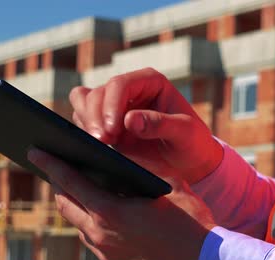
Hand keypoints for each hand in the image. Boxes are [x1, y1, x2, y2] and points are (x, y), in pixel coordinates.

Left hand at [28, 148, 215, 259]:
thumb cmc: (192, 224)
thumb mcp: (168, 184)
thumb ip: (140, 165)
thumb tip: (118, 152)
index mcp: (111, 212)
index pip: (71, 182)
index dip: (51, 163)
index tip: (35, 151)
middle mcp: (101, 236)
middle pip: (67, 205)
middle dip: (59, 184)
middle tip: (57, 168)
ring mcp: (107, 255)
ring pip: (79, 225)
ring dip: (76, 206)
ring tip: (80, 190)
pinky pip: (94, 241)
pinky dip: (92, 223)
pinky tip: (104, 215)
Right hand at [69, 67, 222, 183]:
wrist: (189, 163)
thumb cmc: (192, 143)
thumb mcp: (185, 133)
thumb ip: (160, 124)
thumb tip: (130, 120)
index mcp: (149, 82)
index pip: (119, 84)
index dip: (111, 105)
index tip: (113, 131)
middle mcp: (129, 90)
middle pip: (96, 93)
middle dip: (95, 117)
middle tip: (103, 142)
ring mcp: (114, 107)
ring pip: (83, 102)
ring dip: (85, 122)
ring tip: (98, 144)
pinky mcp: (105, 125)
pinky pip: (82, 121)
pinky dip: (82, 131)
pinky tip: (93, 147)